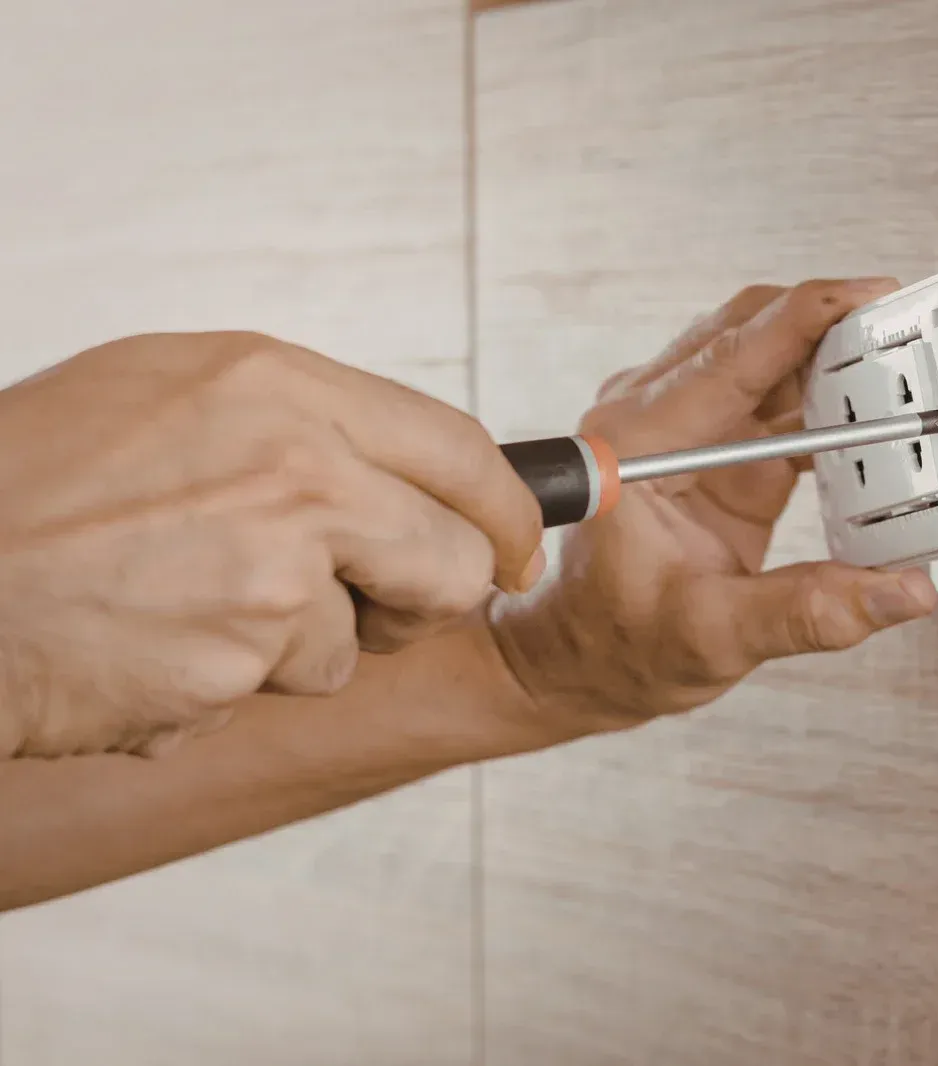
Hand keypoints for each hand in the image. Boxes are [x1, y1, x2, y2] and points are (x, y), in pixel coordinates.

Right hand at [0, 332, 543, 757]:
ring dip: (297, 644)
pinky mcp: (234, 668)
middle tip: (386, 601)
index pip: (462, 448)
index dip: (510, 506)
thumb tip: (408, 470)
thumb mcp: (167, 391)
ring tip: (188, 602)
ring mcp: (270, 578)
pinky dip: (223, 683)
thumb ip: (299, 421)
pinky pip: (273, 690)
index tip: (520, 542)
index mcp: (279, 388)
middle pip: (455, 560)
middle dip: (431, 594)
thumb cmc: (28, 478)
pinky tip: (148, 643)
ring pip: (357, 643)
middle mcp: (296, 474)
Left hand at [488, 279, 937, 737]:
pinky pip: (784, 400)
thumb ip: (809, 611)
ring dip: (837, 358)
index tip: (871, 294)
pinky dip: (833, 401)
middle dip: (834, 323)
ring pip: (771, 358)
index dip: (808, 315)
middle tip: (907, 330)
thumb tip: (898, 591)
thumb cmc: (615, 644)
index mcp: (637, 444)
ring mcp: (688, 428)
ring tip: (906, 369)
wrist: (582, 661)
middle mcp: (655, 418)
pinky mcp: (720, 447)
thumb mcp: (713, 637)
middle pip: (754, 333)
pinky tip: (876, 417)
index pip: (732, 355)